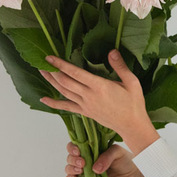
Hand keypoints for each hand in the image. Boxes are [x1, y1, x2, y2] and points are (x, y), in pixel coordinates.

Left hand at [39, 50, 158, 154]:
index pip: (75, 73)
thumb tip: (112, 51)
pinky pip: (67, 107)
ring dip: (52, 82)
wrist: (132, 125)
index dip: (61, 64)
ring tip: (42, 72)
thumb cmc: (134, 103)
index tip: (50, 57)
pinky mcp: (86, 112)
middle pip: (65, 82)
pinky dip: (54, 104)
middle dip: (52, 71)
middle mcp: (89, 96)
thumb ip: (120, 66)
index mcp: (100, 86)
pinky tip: (44, 100)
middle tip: (42, 62)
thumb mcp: (132, 82)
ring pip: (64, 92)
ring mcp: (86, 105)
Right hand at [65, 142, 144, 176]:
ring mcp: (85, 172)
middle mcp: (86, 159)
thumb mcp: (117, 152)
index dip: (73, 147)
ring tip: (80, 171)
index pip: (76, 145)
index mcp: (91, 149)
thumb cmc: (125, 160)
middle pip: (70, 157)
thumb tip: (95, 169)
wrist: (133, 176)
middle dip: (73, 159)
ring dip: (71, 169)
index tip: (78, 151)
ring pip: (70, 169)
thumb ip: (106, 156)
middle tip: (82, 163)